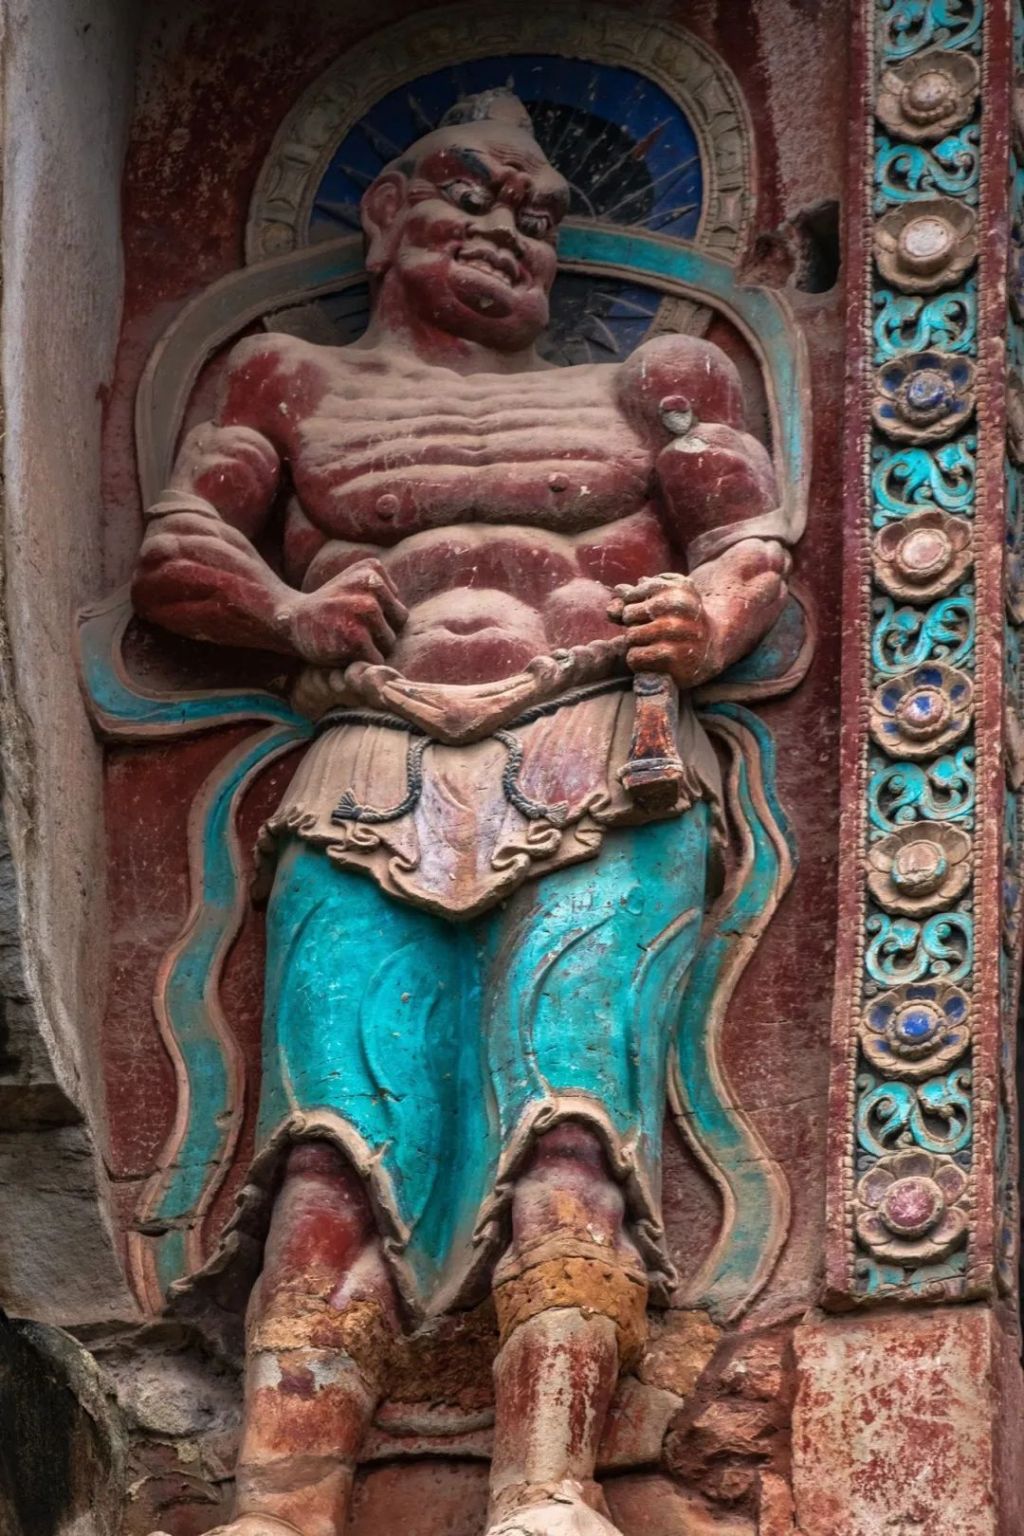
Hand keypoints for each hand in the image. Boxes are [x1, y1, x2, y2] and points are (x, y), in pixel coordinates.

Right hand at [286, 560, 407, 665]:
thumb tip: (431, 621)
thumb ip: (386, 592)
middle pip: (398, 626)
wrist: (291, 620)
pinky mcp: (356, 637)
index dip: (380, 621)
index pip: (399, 610)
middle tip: (347, 627)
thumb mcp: (356, 583)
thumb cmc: (330, 608)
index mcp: (373, 569)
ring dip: (370, 649)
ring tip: (344, 637)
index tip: (353, 614)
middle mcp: (371, 585)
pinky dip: (361, 662)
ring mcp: (364, 610)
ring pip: (389, 643)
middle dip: (378, 634)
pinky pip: (376, 659)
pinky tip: (340, 649)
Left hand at [607, 572, 711, 686]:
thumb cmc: (683, 617)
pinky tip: (654, 659)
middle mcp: (677, 608)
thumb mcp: (668, 596)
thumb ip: (639, 592)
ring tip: (654, 645)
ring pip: (630, 636)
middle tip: (653, 632)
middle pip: (628, 615)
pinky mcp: (671, 657)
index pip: (631, 596)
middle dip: (635, 625)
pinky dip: (638, 661)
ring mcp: (675, 633)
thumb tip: (618, 590)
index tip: (651, 615)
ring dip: (637, 644)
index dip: (635, 608)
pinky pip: (634, 657)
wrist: (713, 645)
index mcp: (676, 588)